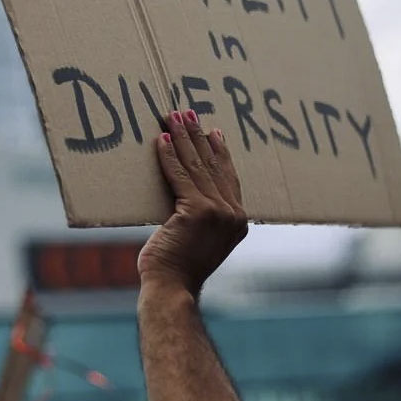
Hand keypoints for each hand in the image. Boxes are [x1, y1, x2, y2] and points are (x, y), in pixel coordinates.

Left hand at [138, 110, 246, 295]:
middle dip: (199, 136)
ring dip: (184, 137)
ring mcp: (218, 212)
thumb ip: (204, 217)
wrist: (172, 287)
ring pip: (197, 165)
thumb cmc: (179, 268)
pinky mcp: (197, 211)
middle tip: (188, 112)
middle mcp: (233, 214)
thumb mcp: (201, 239)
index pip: (228, 177)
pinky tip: (162, 140)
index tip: (212, 131)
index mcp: (238, 221)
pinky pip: (180, 175)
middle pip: (213, 165)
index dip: (219, 151)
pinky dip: (169, 155)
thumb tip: (189, 195)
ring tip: (173, 116)